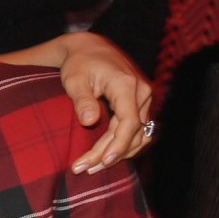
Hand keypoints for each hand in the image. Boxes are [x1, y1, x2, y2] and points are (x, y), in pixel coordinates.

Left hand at [58, 35, 151, 172]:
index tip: (103, 161)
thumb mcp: (75, 79)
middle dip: (109, 154)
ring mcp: (144, 98)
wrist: (91, 48)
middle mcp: (142, 92)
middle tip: (83, 169)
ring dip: (119, 153)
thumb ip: (82, 100)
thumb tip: (89, 121)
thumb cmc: (80, 63)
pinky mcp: (140, 104)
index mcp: (126, 85)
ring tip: (92, 167)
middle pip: (132, 132)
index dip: (118, 144)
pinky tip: (106, 156)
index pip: (129, 121)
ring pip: (139, 134)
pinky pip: (139, 130)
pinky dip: (124, 145)